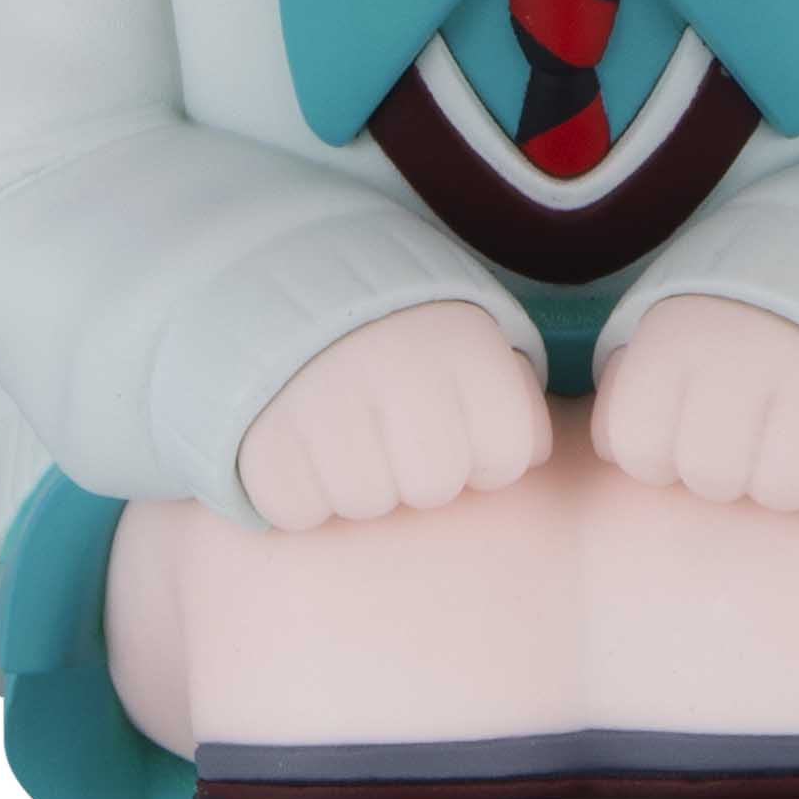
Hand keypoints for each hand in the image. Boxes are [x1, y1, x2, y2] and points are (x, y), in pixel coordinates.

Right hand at [236, 301, 553, 528]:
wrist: (274, 289)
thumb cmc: (397, 338)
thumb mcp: (467, 341)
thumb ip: (513, 391)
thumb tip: (537, 451)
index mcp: (461, 339)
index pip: (512, 454)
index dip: (486, 450)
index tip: (456, 418)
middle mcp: (394, 365)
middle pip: (436, 485)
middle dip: (417, 470)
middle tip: (387, 427)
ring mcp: (321, 400)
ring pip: (367, 502)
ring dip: (354, 482)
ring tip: (339, 430)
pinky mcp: (261, 437)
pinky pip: (296, 509)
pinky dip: (295, 490)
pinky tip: (296, 444)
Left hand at [591, 296, 798, 518]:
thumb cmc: (744, 328)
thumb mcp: (675, 334)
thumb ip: (631, 388)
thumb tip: (615, 448)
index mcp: (680, 335)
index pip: (636, 450)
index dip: (660, 448)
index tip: (687, 416)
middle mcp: (746, 358)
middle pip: (711, 478)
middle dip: (728, 466)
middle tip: (754, 424)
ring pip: (780, 494)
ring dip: (790, 475)